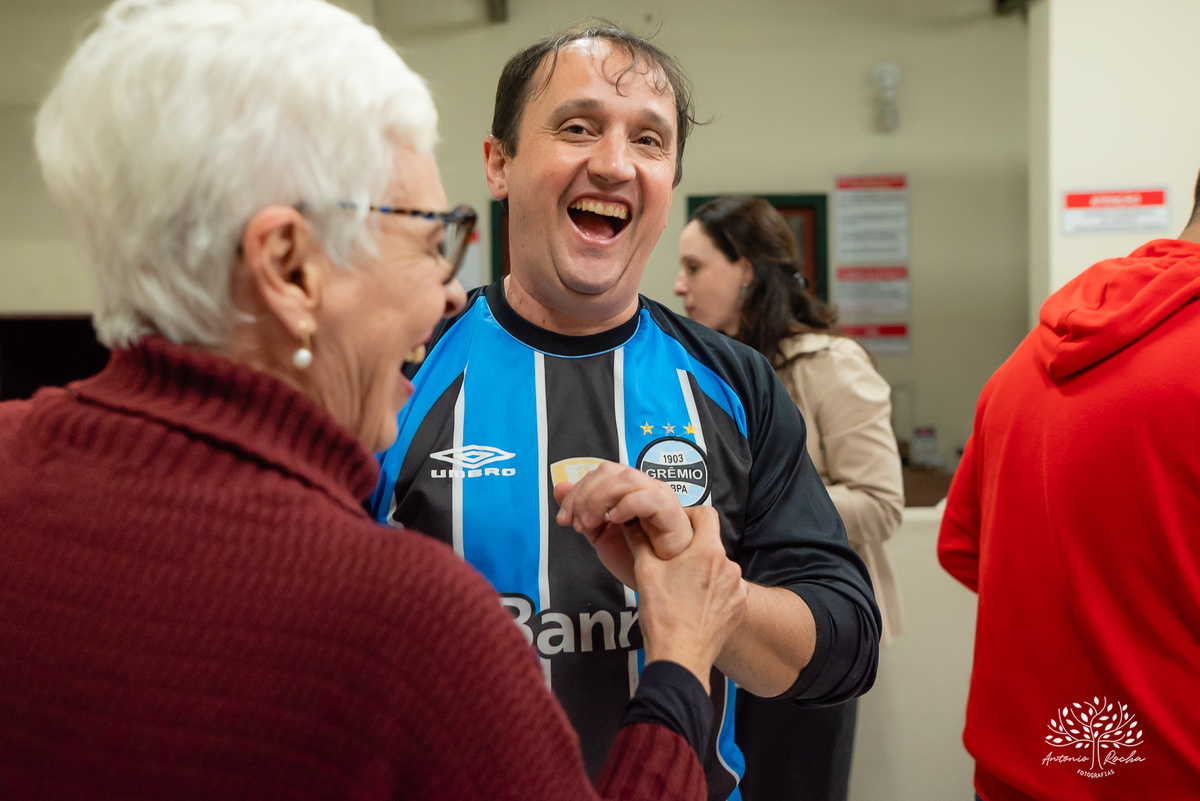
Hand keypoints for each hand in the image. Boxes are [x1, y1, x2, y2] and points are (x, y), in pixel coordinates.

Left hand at [554, 461, 693, 588]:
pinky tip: (615, 521)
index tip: (564, 518)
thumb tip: (559, 487)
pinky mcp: (670, 511)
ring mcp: (659, 496)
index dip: (576, 492)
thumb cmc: (638, 557)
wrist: (661, 582)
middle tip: (578, 523)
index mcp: (627, 489)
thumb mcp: (600, 534)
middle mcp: (643, 487)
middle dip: (585, 495)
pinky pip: (648, 498)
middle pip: (609, 471)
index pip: (598, 474)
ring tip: (592, 524)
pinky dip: (626, 505)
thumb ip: (581, 511)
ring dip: (600, 500)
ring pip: (626, 479)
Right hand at [630, 506, 747, 692]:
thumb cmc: (664, 616)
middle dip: (692, 550)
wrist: (680, 656)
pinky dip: (713, 591)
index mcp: (707, 551)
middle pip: (710, 544)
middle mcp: (728, 566)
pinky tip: (695, 604)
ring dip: (703, 572)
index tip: (678, 523)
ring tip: (682, 588)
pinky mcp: (739, 607)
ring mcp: (737, 588)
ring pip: (719, 568)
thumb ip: (639, 542)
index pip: (707, 513)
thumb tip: (632, 524)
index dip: (690, 514)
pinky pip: (727, 589)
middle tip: (672, 562)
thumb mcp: (645, 572)